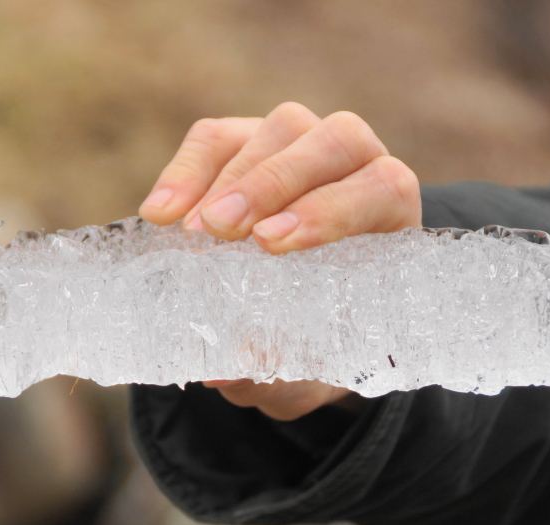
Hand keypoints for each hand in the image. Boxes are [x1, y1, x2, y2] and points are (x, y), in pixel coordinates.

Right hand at [138, 102, 421, 419]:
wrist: (291, 321)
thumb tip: (223, 370)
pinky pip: (219, 137)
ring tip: (190, 231)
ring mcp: (303, 148)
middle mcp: (357, 170)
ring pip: (280, 129)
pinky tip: (159, 215)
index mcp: (390, 220)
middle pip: (333, 141)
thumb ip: (274, 367)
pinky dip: (187, 170)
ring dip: (231, 177)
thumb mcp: (303, 364)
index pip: (380, 187)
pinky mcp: (248, 143)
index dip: (330, 209)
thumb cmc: (313, 340)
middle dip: (273, 182)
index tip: (271, 244)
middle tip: (220, 228)